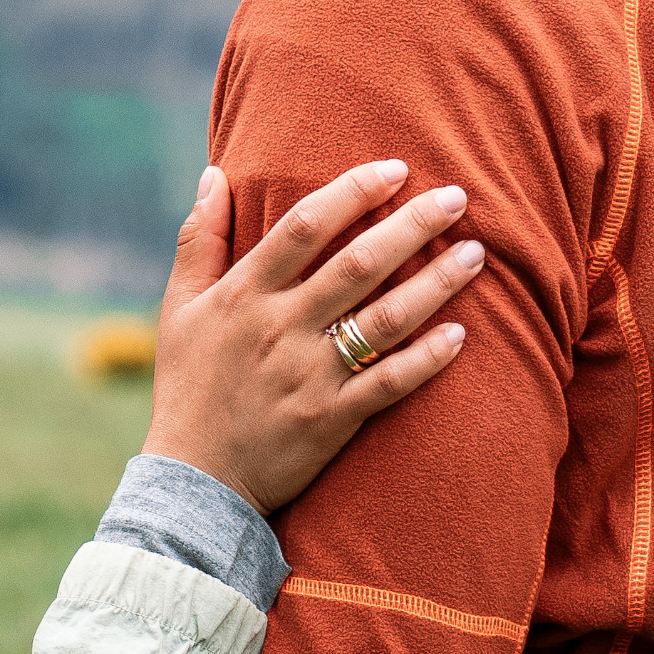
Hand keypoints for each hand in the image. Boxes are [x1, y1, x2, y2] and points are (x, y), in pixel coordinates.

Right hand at [138, 159, 480, 514]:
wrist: (194, 483)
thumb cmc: (188, 387)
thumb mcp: (178, 309)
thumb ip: (199, 240)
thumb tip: (214, 174)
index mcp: (243, 295)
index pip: (304, 226)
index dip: (353, 192)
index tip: (395, 169)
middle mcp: (279, 329)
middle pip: (358, 265)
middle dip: (412, 226)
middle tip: (458, 198)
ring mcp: (309, 376)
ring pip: (384, 319)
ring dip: (436, 283)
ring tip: (475, 254)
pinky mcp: (332, 420)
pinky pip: (390, 383)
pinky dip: (427, 358)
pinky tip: (461, 334)